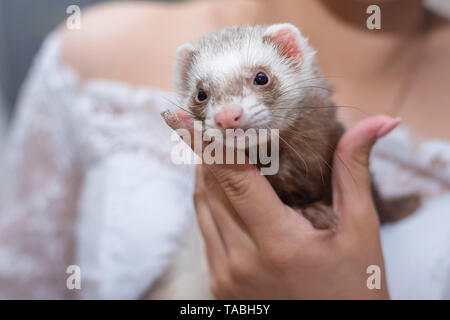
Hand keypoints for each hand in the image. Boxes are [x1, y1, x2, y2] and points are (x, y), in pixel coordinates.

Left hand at [163, 111, 397, 298]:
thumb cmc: (356, 288)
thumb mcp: (360, 230)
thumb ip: (354, 172)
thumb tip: (377, 123)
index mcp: (278, 244)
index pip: (234, 179)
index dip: (212, 143)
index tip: (190, 117)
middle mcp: (242, 261)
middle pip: (212, 189)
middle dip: (207, 152)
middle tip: (207, 121)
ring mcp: (226, 276)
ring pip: (203, 208)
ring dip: (206, 174)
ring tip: (213, 146)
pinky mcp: (220, 284)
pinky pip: (206, 230)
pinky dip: (210, 202)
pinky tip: (222, 185)